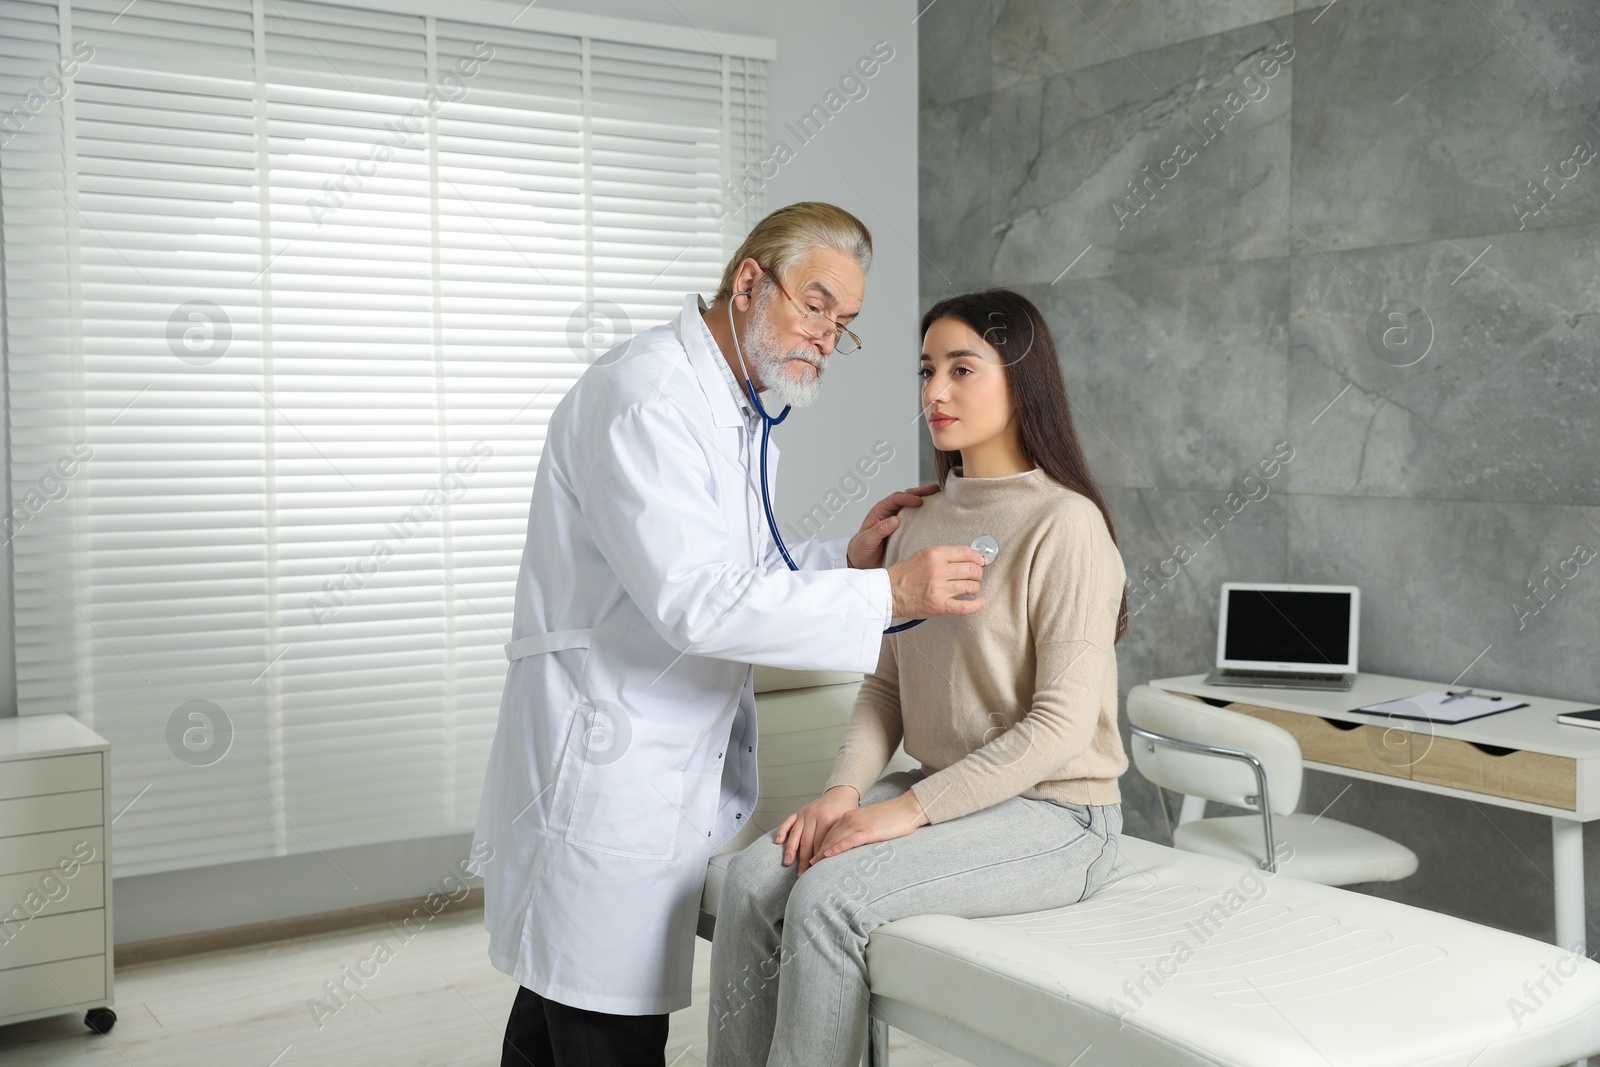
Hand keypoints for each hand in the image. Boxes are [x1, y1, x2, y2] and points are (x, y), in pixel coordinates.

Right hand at [776, 785, 859, 873]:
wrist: (841, 793)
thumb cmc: (846, 811)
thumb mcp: (846, 824)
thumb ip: (839, 838)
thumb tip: (835, 861)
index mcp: (826, 819)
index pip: (819, 844)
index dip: (817, 859)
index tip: (814, 872)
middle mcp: (813, 815)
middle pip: (806, 841)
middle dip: (803, 859)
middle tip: (801, 874)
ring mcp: (805, 813)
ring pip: (796, 834)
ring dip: (791, 850)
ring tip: (787, 862)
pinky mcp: (799, 811)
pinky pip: (788, 822)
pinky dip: (782, 831)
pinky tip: (778, 841)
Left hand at [814, 791, 928, 861]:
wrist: (908, 809)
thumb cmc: (894, 819)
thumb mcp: (872, 825)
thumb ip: (860, 833)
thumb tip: (854, 848)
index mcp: (850, 817)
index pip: (829, 834)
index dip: (818, 848)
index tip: (810, 860)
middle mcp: (850, 819)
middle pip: (827, 838)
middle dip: (815, 853)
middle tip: (805, 867)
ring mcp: (858, 825)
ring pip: (834, 840)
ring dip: (821, 854)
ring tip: (811, 867)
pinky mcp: (867, 831)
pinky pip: (847, 841)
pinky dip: (835, 848)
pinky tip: (826, 856)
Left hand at [847, 485, 939, 568]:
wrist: (862, 563)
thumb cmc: (861, 550)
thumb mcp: (866, 541)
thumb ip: (878, 530)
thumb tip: (894, 520)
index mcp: (880, 512)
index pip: (895, 499)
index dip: (907, 498)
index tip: (919, 501)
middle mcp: (890, 514)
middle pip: (906, 497)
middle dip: (921, 492)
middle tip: (935, 489)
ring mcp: (899, 521)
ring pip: (913, 506)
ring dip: (926, 500)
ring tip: (940, 497)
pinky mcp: (905, 531)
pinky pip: (916, 520)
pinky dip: (927, 515)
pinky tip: (937, 514)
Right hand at [887, 545, 986, 618]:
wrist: (888, 592)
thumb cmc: (904, 575)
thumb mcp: (923, 555)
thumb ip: (944, 555)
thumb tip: (969, 556)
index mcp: (935, 554)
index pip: (966, 552)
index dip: (978, 557)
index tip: (982, 560)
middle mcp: (939, 570)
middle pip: (972, 569)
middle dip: (978, 572)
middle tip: (975, 575)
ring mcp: (940, 589)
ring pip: (972, 586)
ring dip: (975, 587)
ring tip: (970, 587)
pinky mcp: (940, 605)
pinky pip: (966, 606)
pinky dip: (977, 605)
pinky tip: (980, 601)